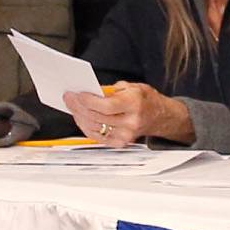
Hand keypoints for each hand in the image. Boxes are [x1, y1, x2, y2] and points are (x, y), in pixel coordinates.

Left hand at [63, 82, 191, 146]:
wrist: (160, 116)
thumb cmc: (146, 100)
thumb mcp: (131, 86)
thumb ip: (110, 90)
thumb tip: (90, 91)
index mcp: (134, 104)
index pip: (106, 106)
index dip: (88, 101)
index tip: (77, 94)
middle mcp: (130, 121)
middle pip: (97, 117)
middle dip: (79, 106)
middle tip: (69, 98)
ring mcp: (125, 135)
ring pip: (94, 127)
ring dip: (80, 117)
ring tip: (72, 107)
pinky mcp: (120, 143)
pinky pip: (97, 137)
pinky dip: (86, 127)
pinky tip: (81, 118)